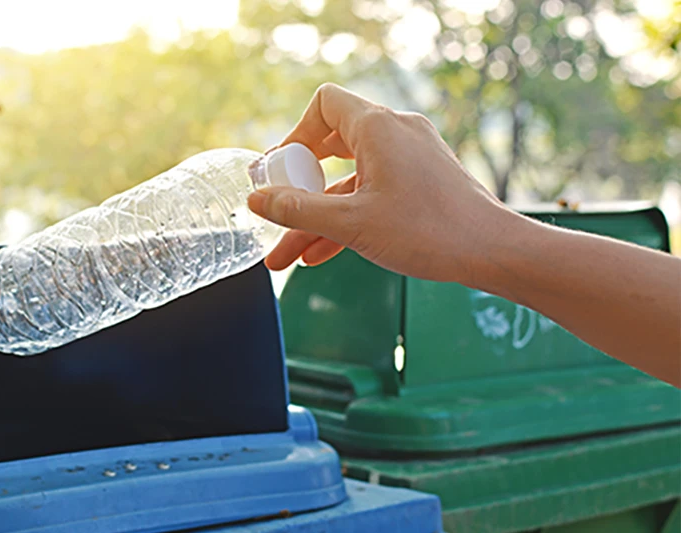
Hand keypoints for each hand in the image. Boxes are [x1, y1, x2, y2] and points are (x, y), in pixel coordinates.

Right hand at [248, 83, 519, 284]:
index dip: (295, 135)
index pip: (323, 105)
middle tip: (276, 211)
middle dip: (298, 186)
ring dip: (317, 216)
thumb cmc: (430, 231)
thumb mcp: (351, 223)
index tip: (280, 171)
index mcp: (378, 128)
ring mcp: (410, 158)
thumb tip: (257, 201)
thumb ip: (298, 211)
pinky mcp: (421, 182)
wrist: (493, 252)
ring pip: (349, 181)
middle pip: (331, 146)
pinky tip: (319, 254)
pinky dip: (346, 218)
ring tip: (284, 256)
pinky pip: (371, 193)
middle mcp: (395, 133)